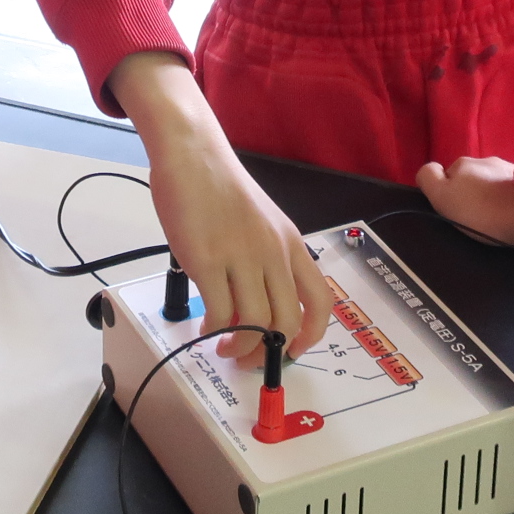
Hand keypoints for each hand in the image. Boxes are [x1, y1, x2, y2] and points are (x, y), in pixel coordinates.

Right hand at [110, 53, 331, 366]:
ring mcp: (241, 257)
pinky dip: (212, 330)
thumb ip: (266, 261)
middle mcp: (273, 253)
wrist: (192, 154)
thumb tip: (257, 309)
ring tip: (223, 347)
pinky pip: (218, 312)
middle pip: (286, 322)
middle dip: (268, 353)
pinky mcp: (207, 260)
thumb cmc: (222, 188)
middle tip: (247, 359)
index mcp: (291, 244)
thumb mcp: (261, 223)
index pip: (321, 300)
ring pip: (253, 324)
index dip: (311, 335)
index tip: (293, 352)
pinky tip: (204, 327)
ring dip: (239, 347)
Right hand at [416, 156, 513, 250]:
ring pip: (492, 185)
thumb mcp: (445, 197)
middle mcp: (484, 161)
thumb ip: (430, 179)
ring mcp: (509, 170)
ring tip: (498, 221)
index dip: (445, 193)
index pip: (444, 175)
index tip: (454, 211)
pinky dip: (510, 201)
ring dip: (492, 197)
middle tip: (476, 219)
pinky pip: (512, 192)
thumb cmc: (484, 210)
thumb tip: (430, 170)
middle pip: (469, 179)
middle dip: (471, 194)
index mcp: (462, 164)